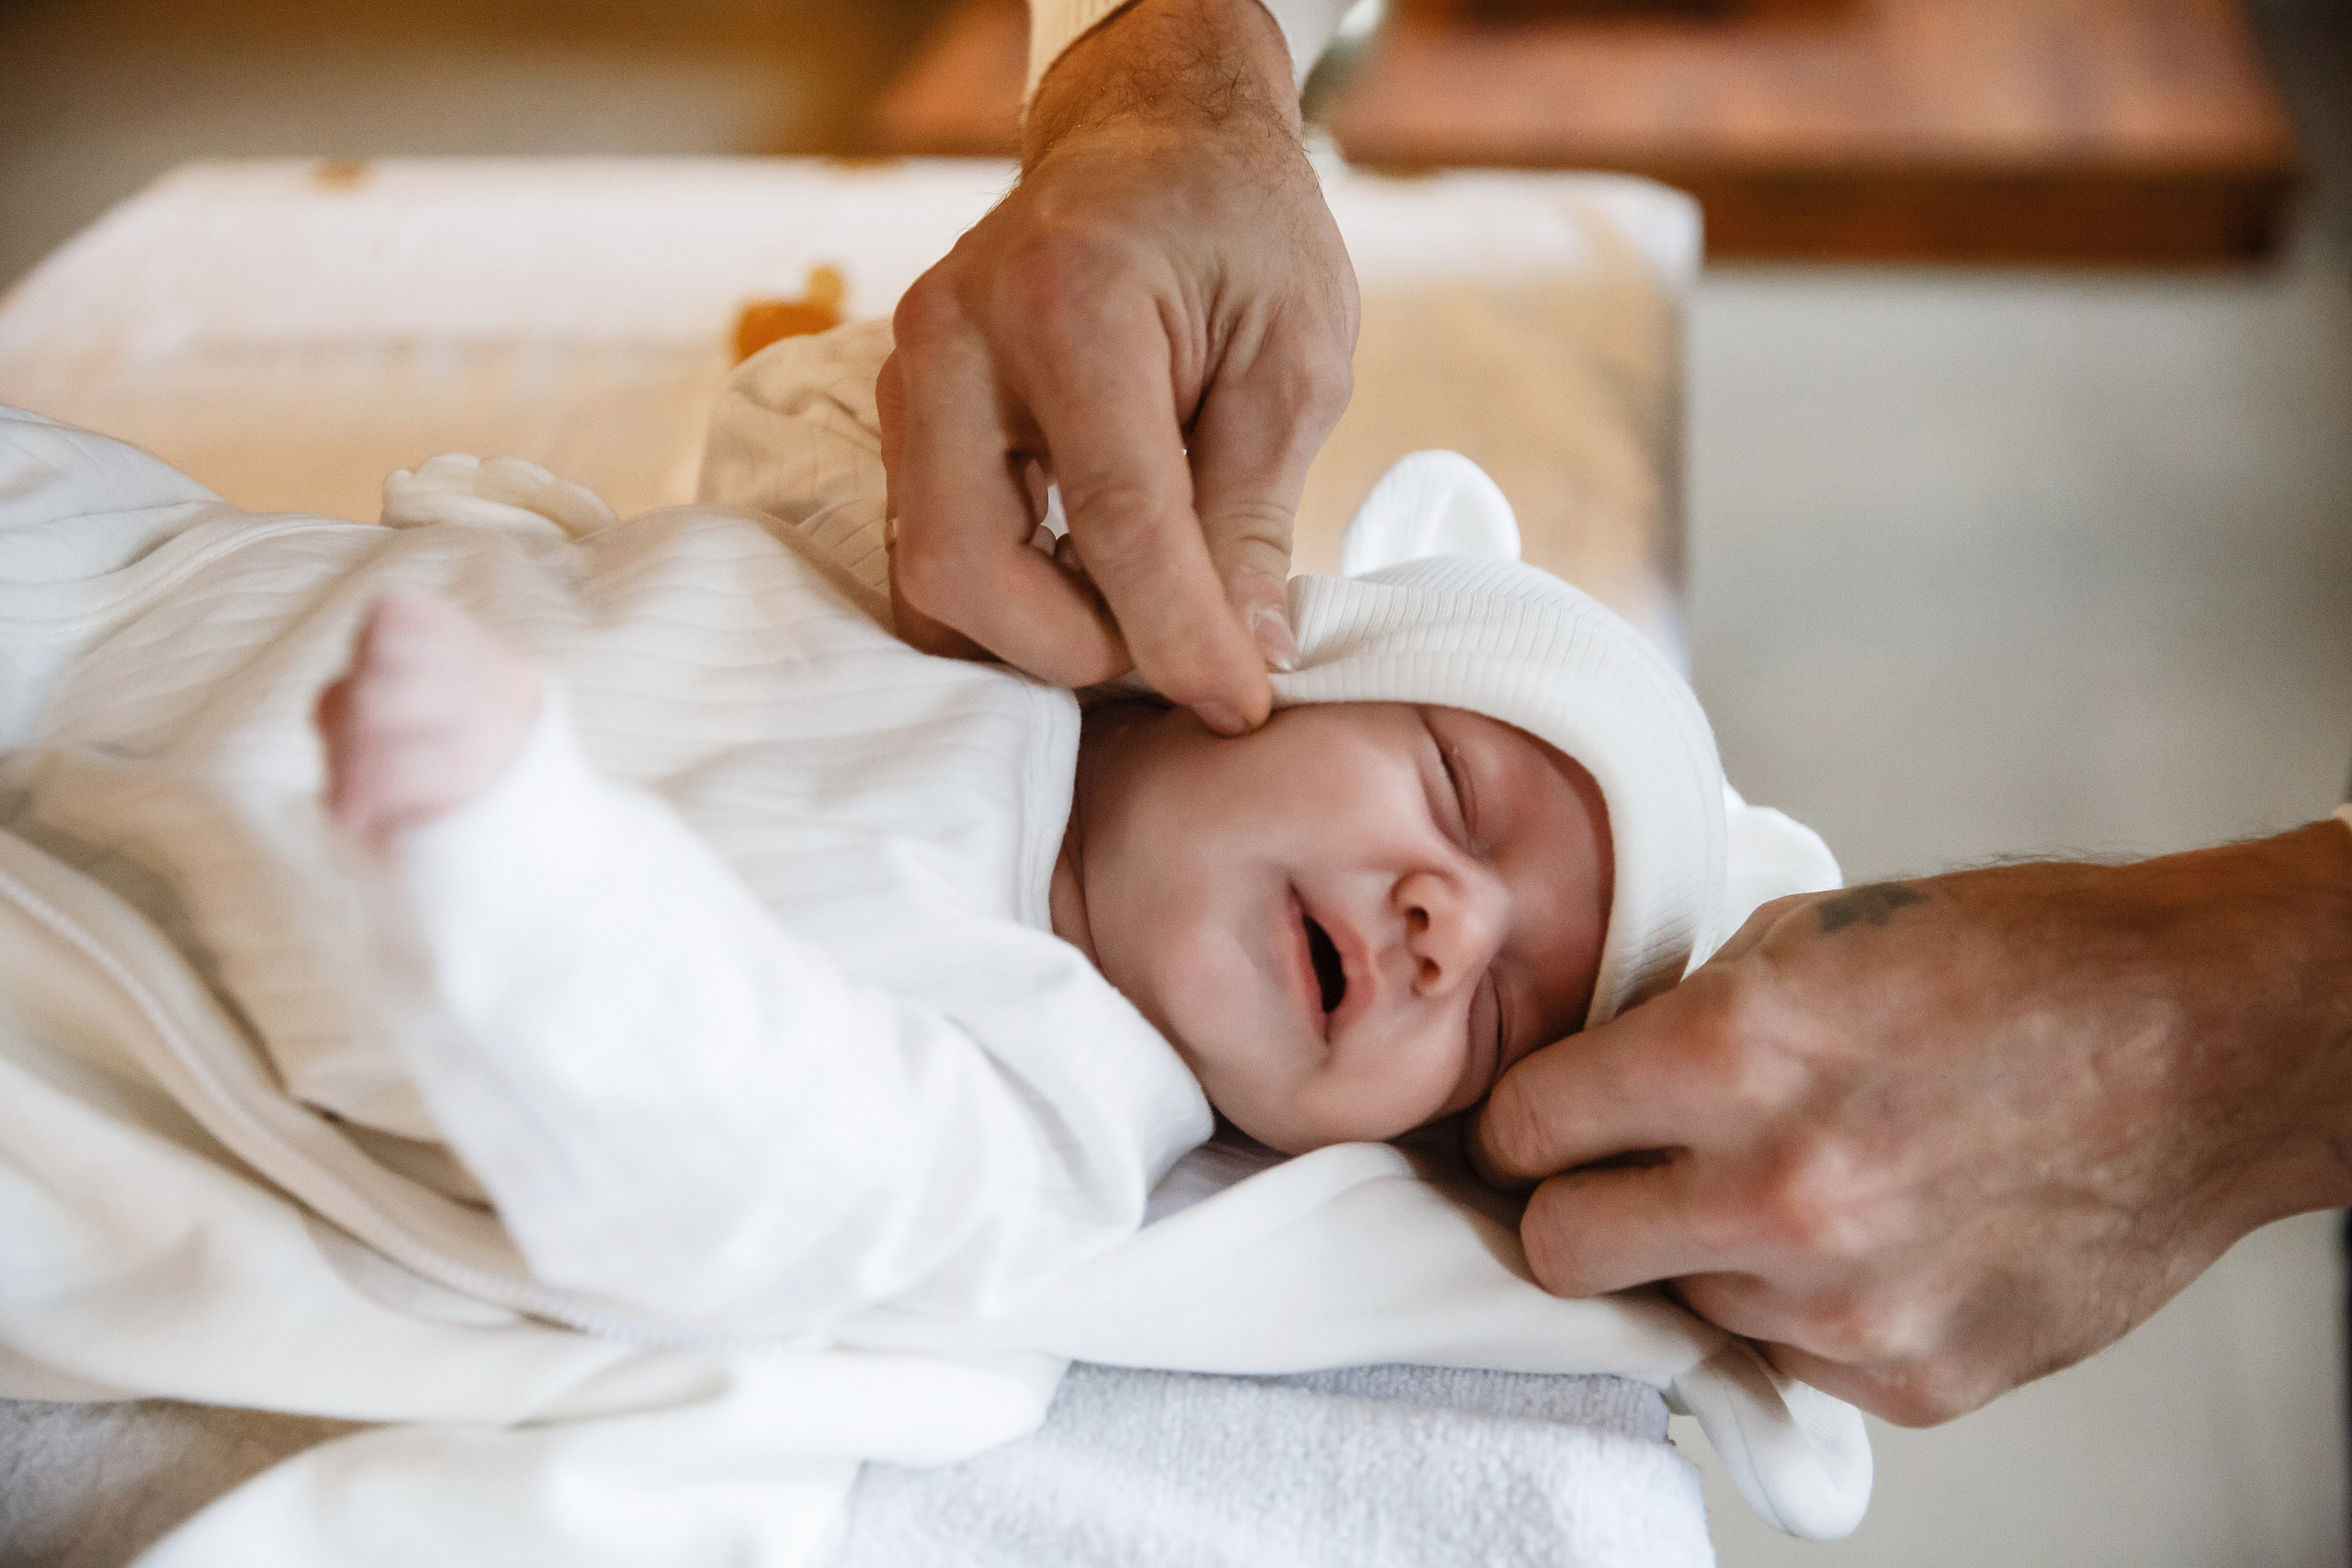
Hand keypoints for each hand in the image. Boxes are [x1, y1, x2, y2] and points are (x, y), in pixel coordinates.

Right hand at [879, 0, 1357, 733]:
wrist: (1149, 138)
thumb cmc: (1238, 231)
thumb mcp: (1293, 358)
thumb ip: (1253, 513)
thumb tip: (1246, 658)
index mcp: (1071, 301)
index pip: (1116, 519)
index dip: (1180, 638)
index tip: (1242, 706)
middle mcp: (956, 338)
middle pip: (966, 569)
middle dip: (1076, 651)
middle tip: (1181, 655)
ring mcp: (909, 375)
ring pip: (929, 577)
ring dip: (1037, 633)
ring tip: (1146, 616)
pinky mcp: (902, 414)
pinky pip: (932, 549)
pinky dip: (1011, 598)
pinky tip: (1095, 585)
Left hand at [1474, 821, 2351, 1424]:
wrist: (2208, 1048)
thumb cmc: (2020, 964)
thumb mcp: (1813, 934)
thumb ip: (1681, 1016)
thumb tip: (1594, 1076)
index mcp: (1734, 1057)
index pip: (1524, 1129)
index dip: (1516, 1125)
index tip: (1532, 1127)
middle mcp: (1777, 1196)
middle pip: (1561, 1251)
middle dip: (1566, 1208)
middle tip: (1609, 1174)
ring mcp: (1845, 1306)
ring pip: (1676, 1303)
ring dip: (1698, 1254)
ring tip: (1786, 1181)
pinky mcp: (1911, 1379)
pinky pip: (1783, 1352)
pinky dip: (1795, 1304)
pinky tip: (1864, 1233)